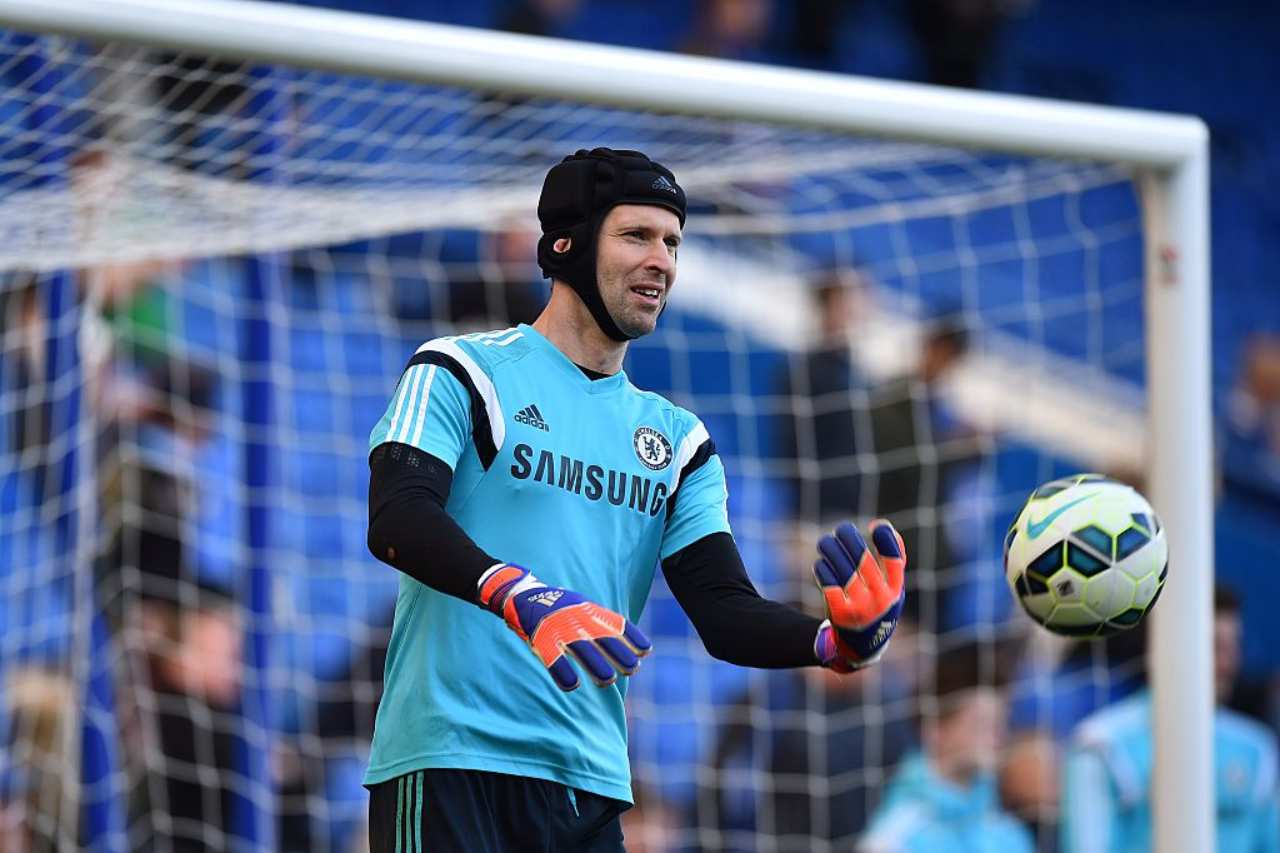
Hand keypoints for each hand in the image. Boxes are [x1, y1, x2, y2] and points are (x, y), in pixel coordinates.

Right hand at [478, 564, 651, 690]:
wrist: (524, 595)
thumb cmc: (561, 608)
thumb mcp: (585, 608)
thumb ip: (605, 624)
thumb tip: (635, 646)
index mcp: (591, 612)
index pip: (617, 624)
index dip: (633, 638)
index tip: (645, 651)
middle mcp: (579, 620)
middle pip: (605, 640)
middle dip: (621, 656)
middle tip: (632, 670)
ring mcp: (561, 630)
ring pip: (583, 651)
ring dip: (598, 667)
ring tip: (609, 680)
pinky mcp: (542, 640)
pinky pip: (554, 660)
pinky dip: (564, 673)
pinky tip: (572, 685)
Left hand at [812, 520, 905, 669]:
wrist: (860, 651)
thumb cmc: (875, 609)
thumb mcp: (892, 590)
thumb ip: (893, 561)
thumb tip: (882, 525)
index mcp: (896, 591)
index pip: (895, 560)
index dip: (887, 539)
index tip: (875, 525)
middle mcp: (881, 600)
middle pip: (863, 559)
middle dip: (850, 538)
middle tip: (842, 529)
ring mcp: (861, 608)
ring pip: (843, 568)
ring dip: (831, 549)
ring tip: (825, 542)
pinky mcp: (841, 614)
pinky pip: (829, 582)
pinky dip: (823, 569)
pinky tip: (821, 564)